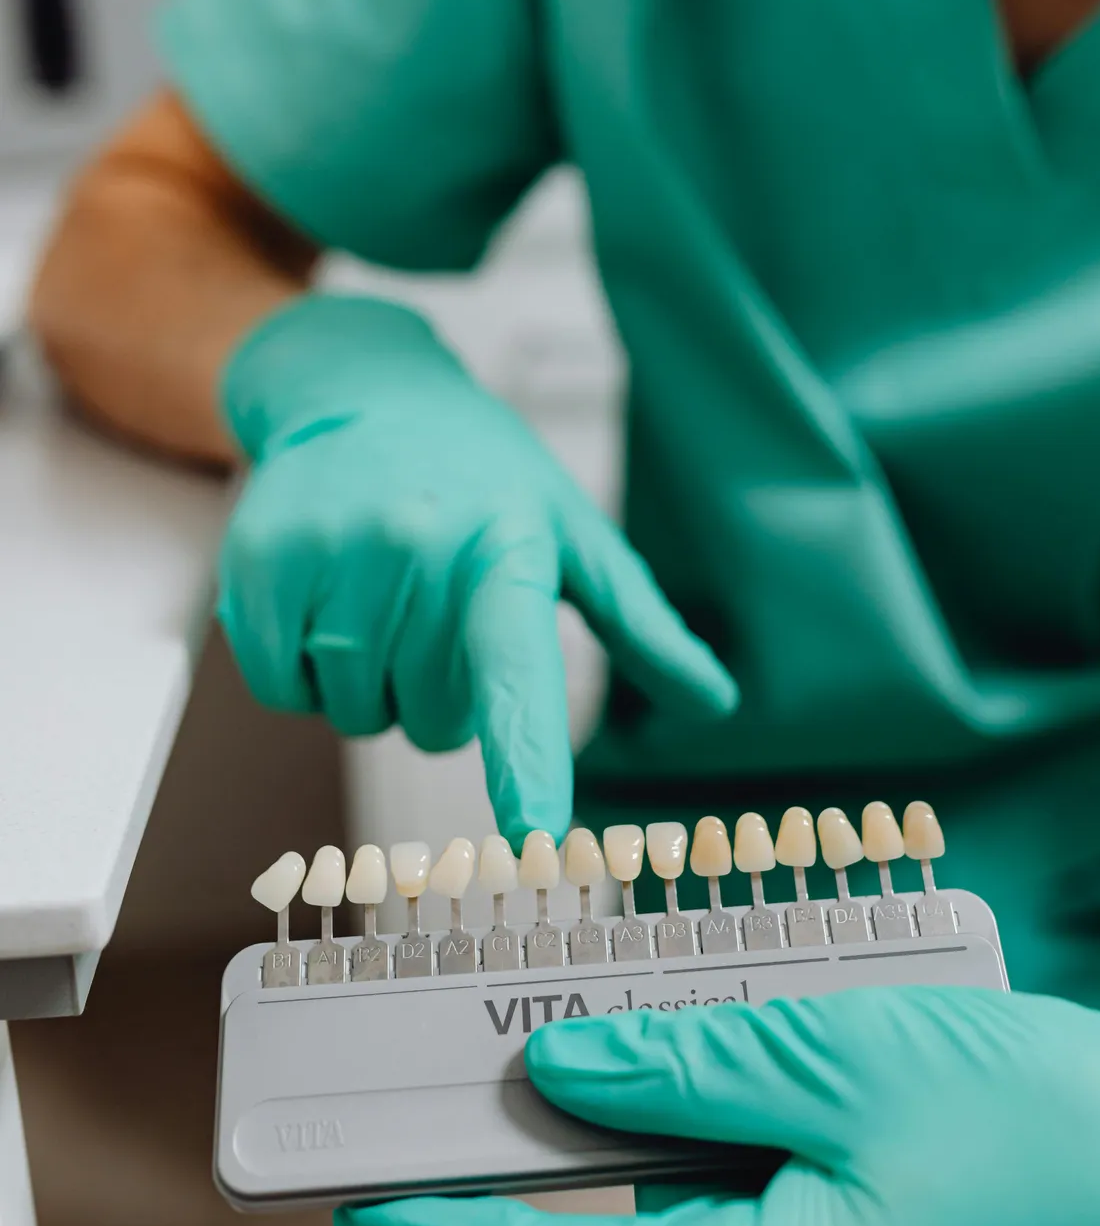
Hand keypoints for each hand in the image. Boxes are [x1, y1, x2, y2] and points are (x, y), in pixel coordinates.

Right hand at [218, 294, 736, 841]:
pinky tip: (326, 597)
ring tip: (382, 592)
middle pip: (432, 724)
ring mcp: (328, 559)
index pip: (518, 674)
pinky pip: (285, 693)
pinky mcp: (256, 571)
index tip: (536, 836)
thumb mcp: (570, 531)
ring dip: (372, 681)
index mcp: (504, 549)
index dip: (526, 761)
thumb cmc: (479, 473)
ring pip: (356, 716)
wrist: (358, 389)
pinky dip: (304, 671)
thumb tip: (716, 702)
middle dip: (439, 689)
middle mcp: (414, 552)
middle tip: (437, 604)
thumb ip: (641, 625)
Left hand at [335, 987, 1099, 1225]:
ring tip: (756, 1043)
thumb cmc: (1039, 1120)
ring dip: (702, 1135)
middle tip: (577, 1034)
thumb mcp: (839, 1060)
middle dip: (606, 1135)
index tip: (357, 1207)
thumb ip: (678, 1073)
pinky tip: (805, 1093)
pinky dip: (757, 1164)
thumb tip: (555, 1077)